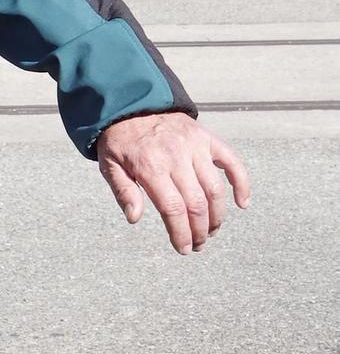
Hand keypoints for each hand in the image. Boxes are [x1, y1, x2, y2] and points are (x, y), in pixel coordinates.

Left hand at [96, 112, 250, 253]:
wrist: (133, 104)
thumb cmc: (120, 140)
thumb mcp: (110, 165)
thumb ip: (124, 192)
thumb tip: (135, 218)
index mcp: (150, 166)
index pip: (172, 208)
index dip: (180, 232)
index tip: (183, 248)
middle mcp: (176, 156)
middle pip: (196, 203)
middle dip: (199, 230)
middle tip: (197, 244)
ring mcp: (195, 146)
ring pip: (214, 188)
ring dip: (217, 215)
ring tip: (211, 231)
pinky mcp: (207, 139)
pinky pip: (231, 162)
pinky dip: (241, 183)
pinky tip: (243, 203)